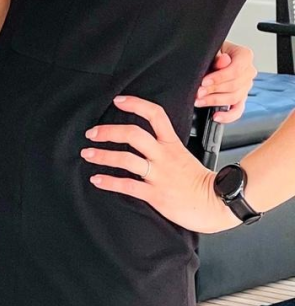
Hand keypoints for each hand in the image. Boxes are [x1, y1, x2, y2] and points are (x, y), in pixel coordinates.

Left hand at [81, 96, 239, 233]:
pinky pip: (128, 185)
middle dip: (108, 131)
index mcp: (172, 144)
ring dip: (102, 155)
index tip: (118, 101)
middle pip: (133, 134)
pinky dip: (109, 181)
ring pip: (126, 159)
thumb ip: (165, 147)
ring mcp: (159, 175)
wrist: (218, 204)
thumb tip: (143, 142)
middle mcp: (164, 156)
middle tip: (92, 133)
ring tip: (87, 154)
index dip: (136, 104)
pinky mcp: (156, 194)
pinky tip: (96, 179)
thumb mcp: (184, 156)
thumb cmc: (199, 182)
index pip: (155, 115)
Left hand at [196, 41, 255, 123]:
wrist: (209, 57)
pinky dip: (228, 116)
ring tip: (199, 101)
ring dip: (215, 101)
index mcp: (245, 56)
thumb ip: (217, 56)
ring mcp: (246, 86)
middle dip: (213, 90)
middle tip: (197, 92)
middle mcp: (248, 72)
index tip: (204, 81)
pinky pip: (238, 110)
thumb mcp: (212, 49)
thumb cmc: (211, 51)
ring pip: (234, 98)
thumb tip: (224, 61)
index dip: (219, 77)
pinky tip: (216, 117)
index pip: (236, 70)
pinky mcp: (240, 98)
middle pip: (234, 86)